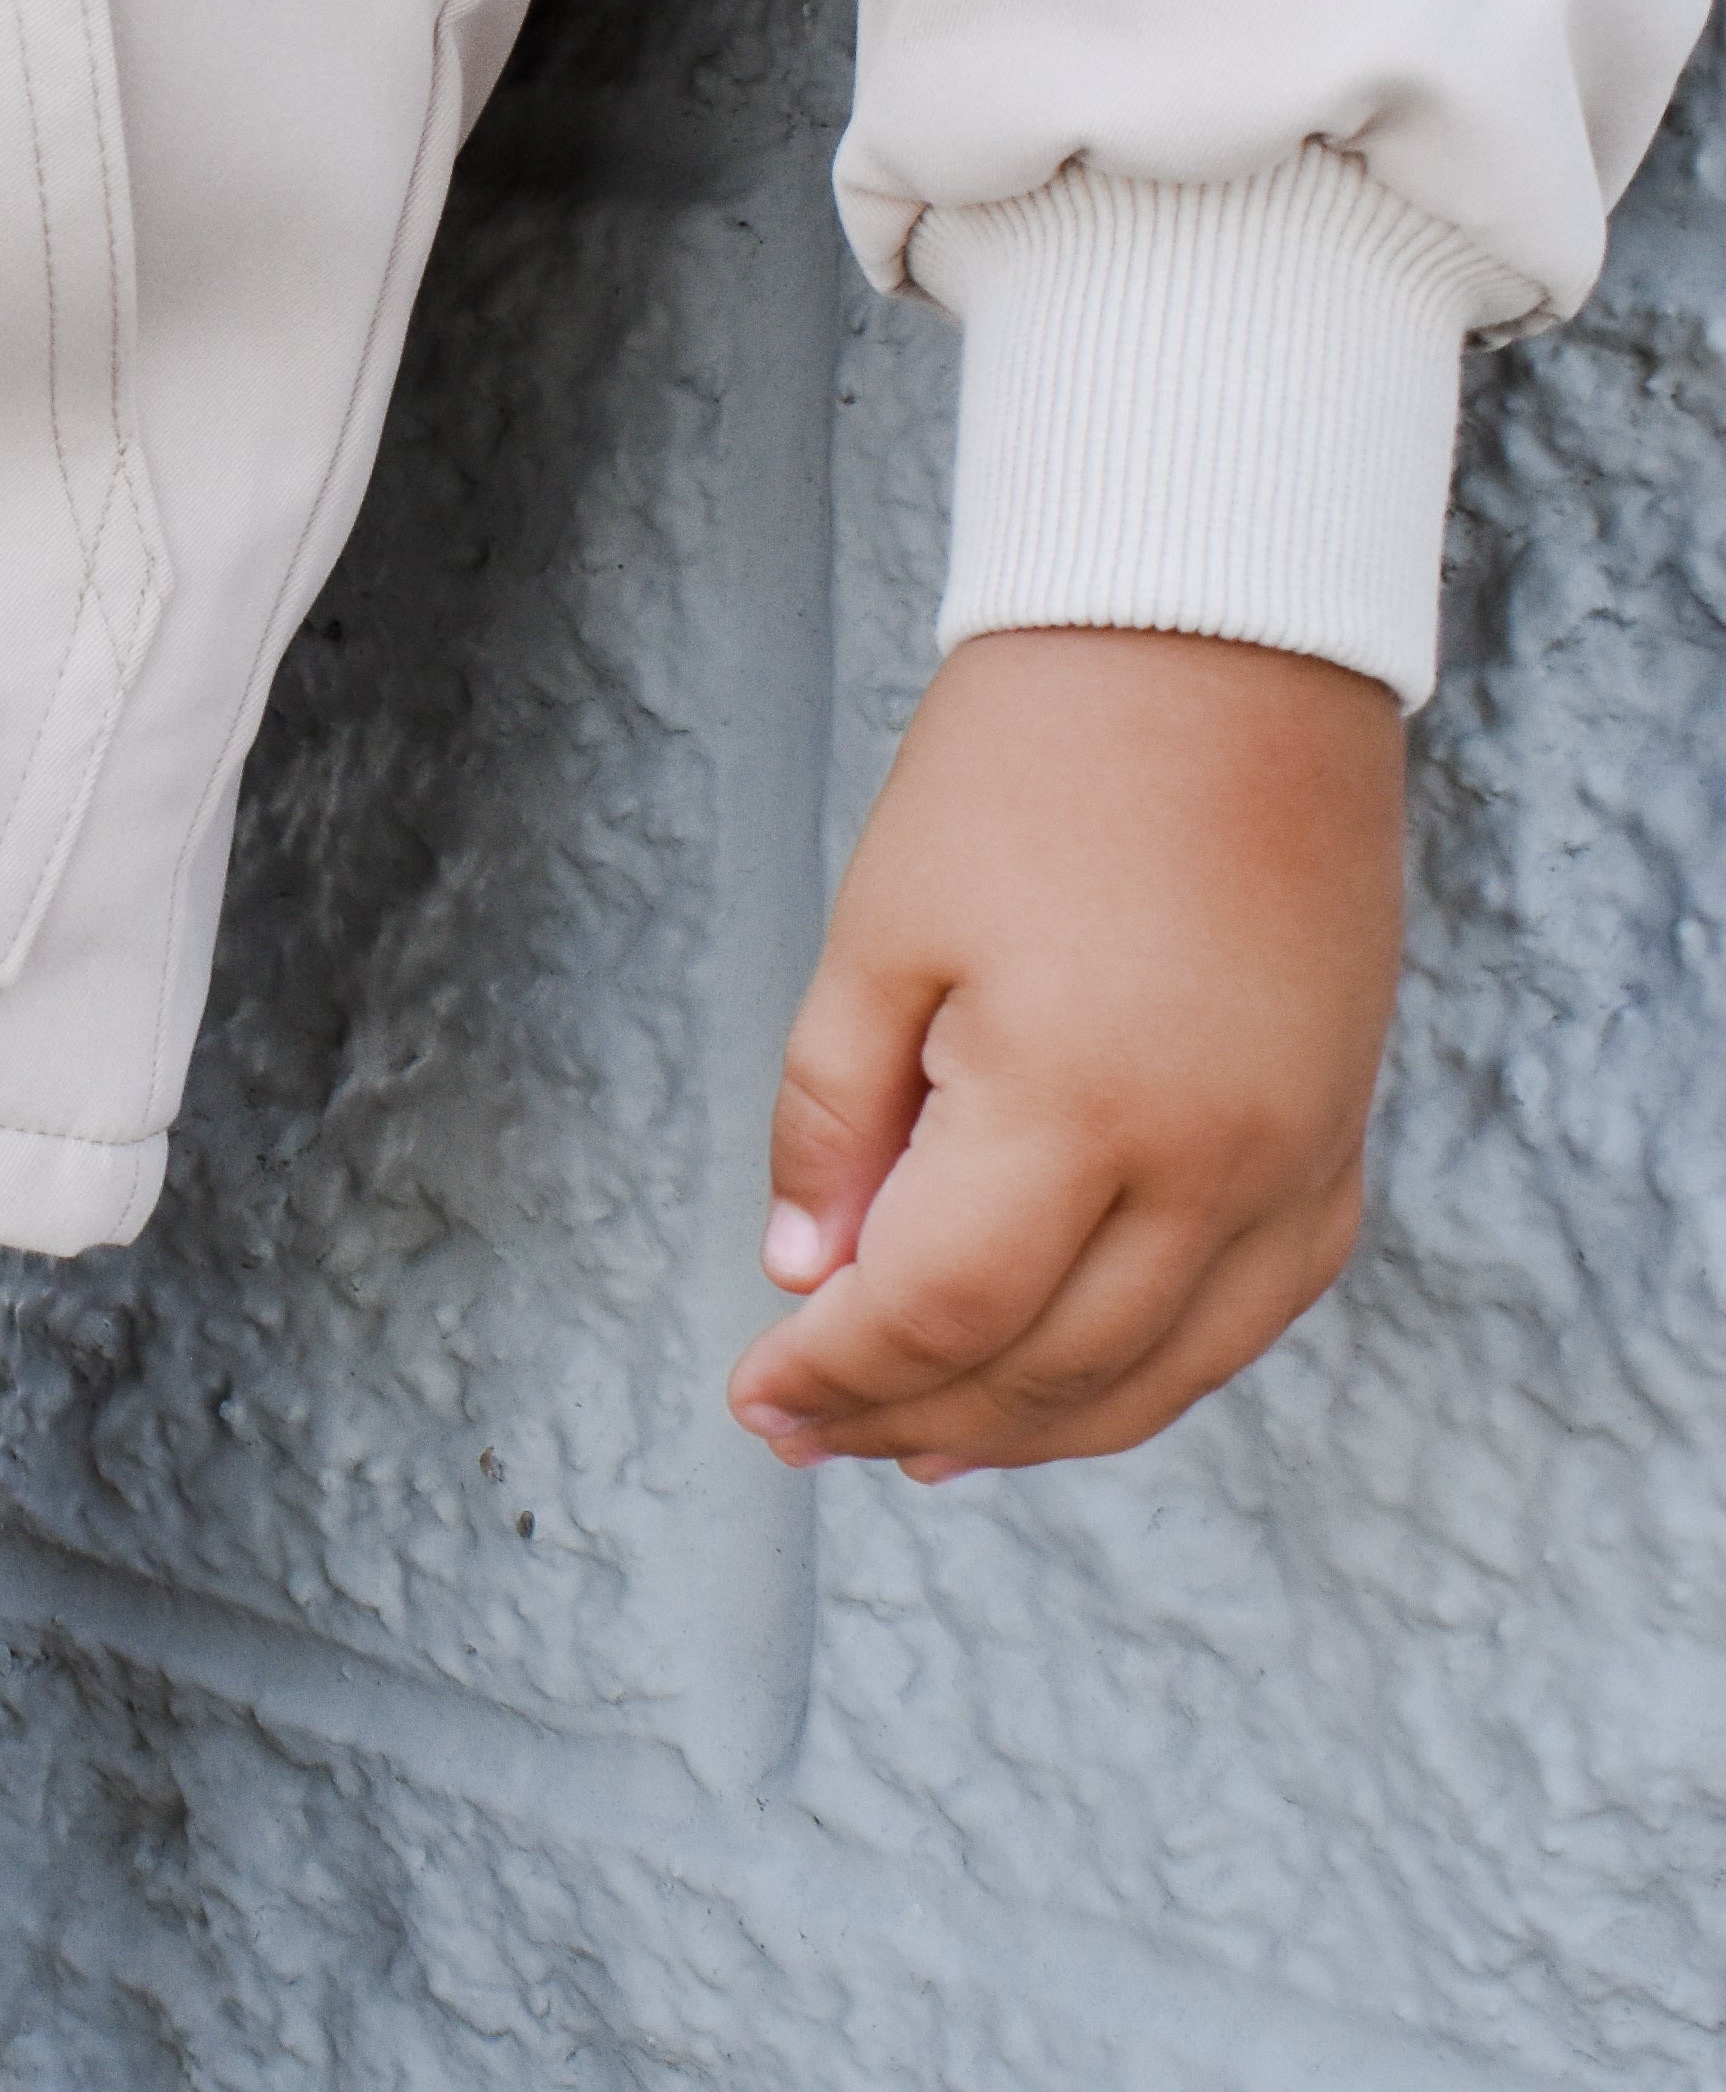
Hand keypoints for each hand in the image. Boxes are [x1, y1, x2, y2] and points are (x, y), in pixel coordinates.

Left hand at [729, 625, 1402, 1483]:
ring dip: (1035, 1430)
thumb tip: (808, 1275)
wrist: (1217, 646)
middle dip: (908, 1416)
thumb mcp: (880, 934)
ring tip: (922, 1446)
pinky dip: (1163, 1367)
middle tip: (805, 1429)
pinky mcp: (1340, 1131)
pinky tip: (1079, 1382)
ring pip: (1163, 1370)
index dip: (833, 1375)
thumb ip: (834, 1120)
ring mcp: (1294, 1154)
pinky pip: (1258, 1308)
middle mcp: (1209, 1157)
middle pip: (1047, 1368)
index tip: (752, 1392)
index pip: (938, 1313)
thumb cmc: (1027, 766)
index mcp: (1075, 1102)